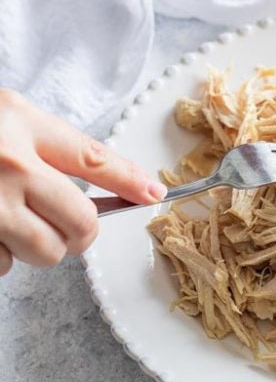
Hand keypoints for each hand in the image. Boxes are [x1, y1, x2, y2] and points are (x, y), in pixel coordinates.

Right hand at [0, 89, 165, 274]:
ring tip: (18, 223)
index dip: (130, 181)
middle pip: (81, 222)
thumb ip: (49, 146)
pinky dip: (3, 256)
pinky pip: (4, 265)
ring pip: (47, 252)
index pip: (94, 159)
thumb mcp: (7, 116)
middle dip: (83, 232)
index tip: (154, 194)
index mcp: (20, 126)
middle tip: (73, 226)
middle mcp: (9, 166)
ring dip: (42, 247)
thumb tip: (109, 184)